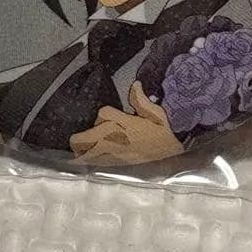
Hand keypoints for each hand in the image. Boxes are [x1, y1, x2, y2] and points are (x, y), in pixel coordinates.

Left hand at [69, 81, 183, 166]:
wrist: (170, 159)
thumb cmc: (163, 136)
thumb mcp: (156, 115)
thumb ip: (141, 100)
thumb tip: (135, 85)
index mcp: (122, 123)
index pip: (102, 113)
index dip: (105, 115)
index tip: (111, 117)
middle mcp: (112, 138)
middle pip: (82, 138)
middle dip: (81, 136)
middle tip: (81, 137)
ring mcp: (110, 154)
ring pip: (84, 153)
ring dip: (82, 151)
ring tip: (82, 150)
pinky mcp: (113, 166)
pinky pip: (93, 164)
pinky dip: (89, 162)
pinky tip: (88, 161)